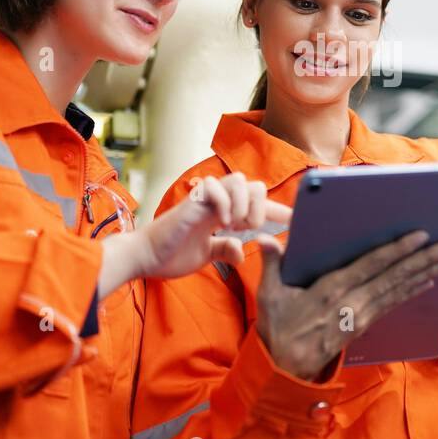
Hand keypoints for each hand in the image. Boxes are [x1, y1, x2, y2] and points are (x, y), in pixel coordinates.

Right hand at [95, 174, 288, 297]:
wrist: (143, 258)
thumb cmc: (170, 255)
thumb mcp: (206, 256)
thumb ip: (224, 249)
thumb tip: (242, 251)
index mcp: (222, 214)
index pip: (256, 205)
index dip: (276, 211)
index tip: (294, 221)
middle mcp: (216, 203)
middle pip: (253, 185)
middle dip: (260, 206)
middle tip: (248, 228)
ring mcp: (204, 200)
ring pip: (239, 180)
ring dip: (244, 204)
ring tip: (235, 225)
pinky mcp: (191, 202)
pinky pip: (215, 187)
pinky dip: (225, 203)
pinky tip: (221, 222)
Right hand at [254, 230, 437, 380]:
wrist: (286, 369)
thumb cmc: (278, 328)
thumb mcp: (269, 295)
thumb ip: (271, 265)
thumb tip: (266, 239)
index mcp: (331, 289)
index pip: (371, 265)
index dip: (398, 250)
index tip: (420, 236)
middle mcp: (352, 301)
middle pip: (394, 276)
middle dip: (424, 260)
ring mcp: (360, 315)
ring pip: (398, 289)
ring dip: (425, 273)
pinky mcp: (363, 325)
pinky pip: (392, 304)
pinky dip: (411, 291)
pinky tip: (428, 282)